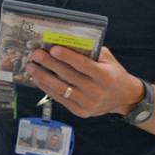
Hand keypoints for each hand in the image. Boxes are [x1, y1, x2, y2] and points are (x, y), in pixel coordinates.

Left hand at [26, 46, 143, 118]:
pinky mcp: (79, 111)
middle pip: (68, 76)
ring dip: (42, 77)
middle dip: (49, 64)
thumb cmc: (112, 74)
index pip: (83, 65)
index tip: (53, 49)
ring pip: (60, 89)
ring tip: (31, 67)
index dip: (67, 57)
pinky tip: (38, 79)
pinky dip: (46, 88)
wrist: (123, 98)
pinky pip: (59, 98)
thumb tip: (67, 43)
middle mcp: (96, 91)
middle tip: (35, 54)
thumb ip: (91, 52)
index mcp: (105, 76)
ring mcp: (87, 103)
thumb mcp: (108, 60)